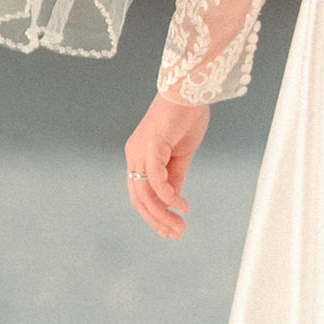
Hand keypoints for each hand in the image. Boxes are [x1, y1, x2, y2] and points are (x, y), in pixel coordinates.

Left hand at [126, 92, 209, 237]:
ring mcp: (140, 151)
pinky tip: (182, 206)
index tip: (171, 230)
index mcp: (138, 156)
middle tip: (176, 235)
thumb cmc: (185, 116)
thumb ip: (174, 176)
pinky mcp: (151, 145)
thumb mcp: (181, 155)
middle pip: (138, 199)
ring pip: (145, 194)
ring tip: (180, 226)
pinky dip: (168, 197)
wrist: (189, 88)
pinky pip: (155, 180)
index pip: (140, 194)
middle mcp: (134, 155)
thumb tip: (173, 200)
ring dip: (162, 214)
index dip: (154, 215)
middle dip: (157, 220)